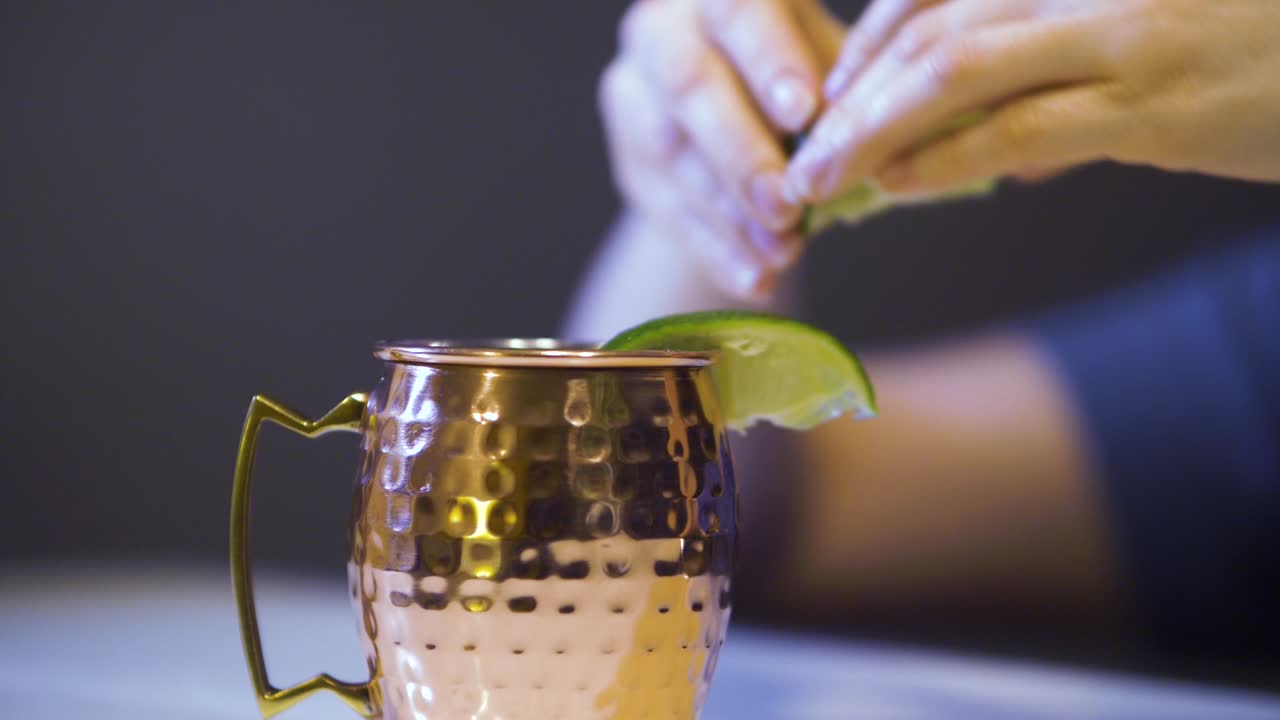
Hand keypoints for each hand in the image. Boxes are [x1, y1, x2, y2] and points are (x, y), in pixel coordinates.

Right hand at [600, 0, 845, 298]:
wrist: (744, 117)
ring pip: (671, 152)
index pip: (737, 11)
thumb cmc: (808, 76)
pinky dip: (715, 249)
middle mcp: (663, 28)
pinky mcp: (628, 155)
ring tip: (783, 253)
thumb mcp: (832, 64)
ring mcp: (635, 92)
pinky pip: (665, 208)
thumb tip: (883, 125)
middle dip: (741, 152)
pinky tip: (756, 280)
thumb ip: (848, 83)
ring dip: (730, 212)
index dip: (769, 62)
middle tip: (787, 207)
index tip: (807, 115)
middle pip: (690, 84)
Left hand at [785, 0, 1279, 202]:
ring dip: (873, 131)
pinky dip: (943, 158)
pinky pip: (1018, 130)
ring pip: (955, 73)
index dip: (872, 36)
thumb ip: (1071, 73)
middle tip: (809, 152)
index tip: (836, 90)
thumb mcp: (1155, 29)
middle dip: (854, 96)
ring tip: (826, 176)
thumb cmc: (1264, 45)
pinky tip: (898, 185)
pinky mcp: (1153, 104)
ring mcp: (1122, 35)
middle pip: (932, 30)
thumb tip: (1004, 163)